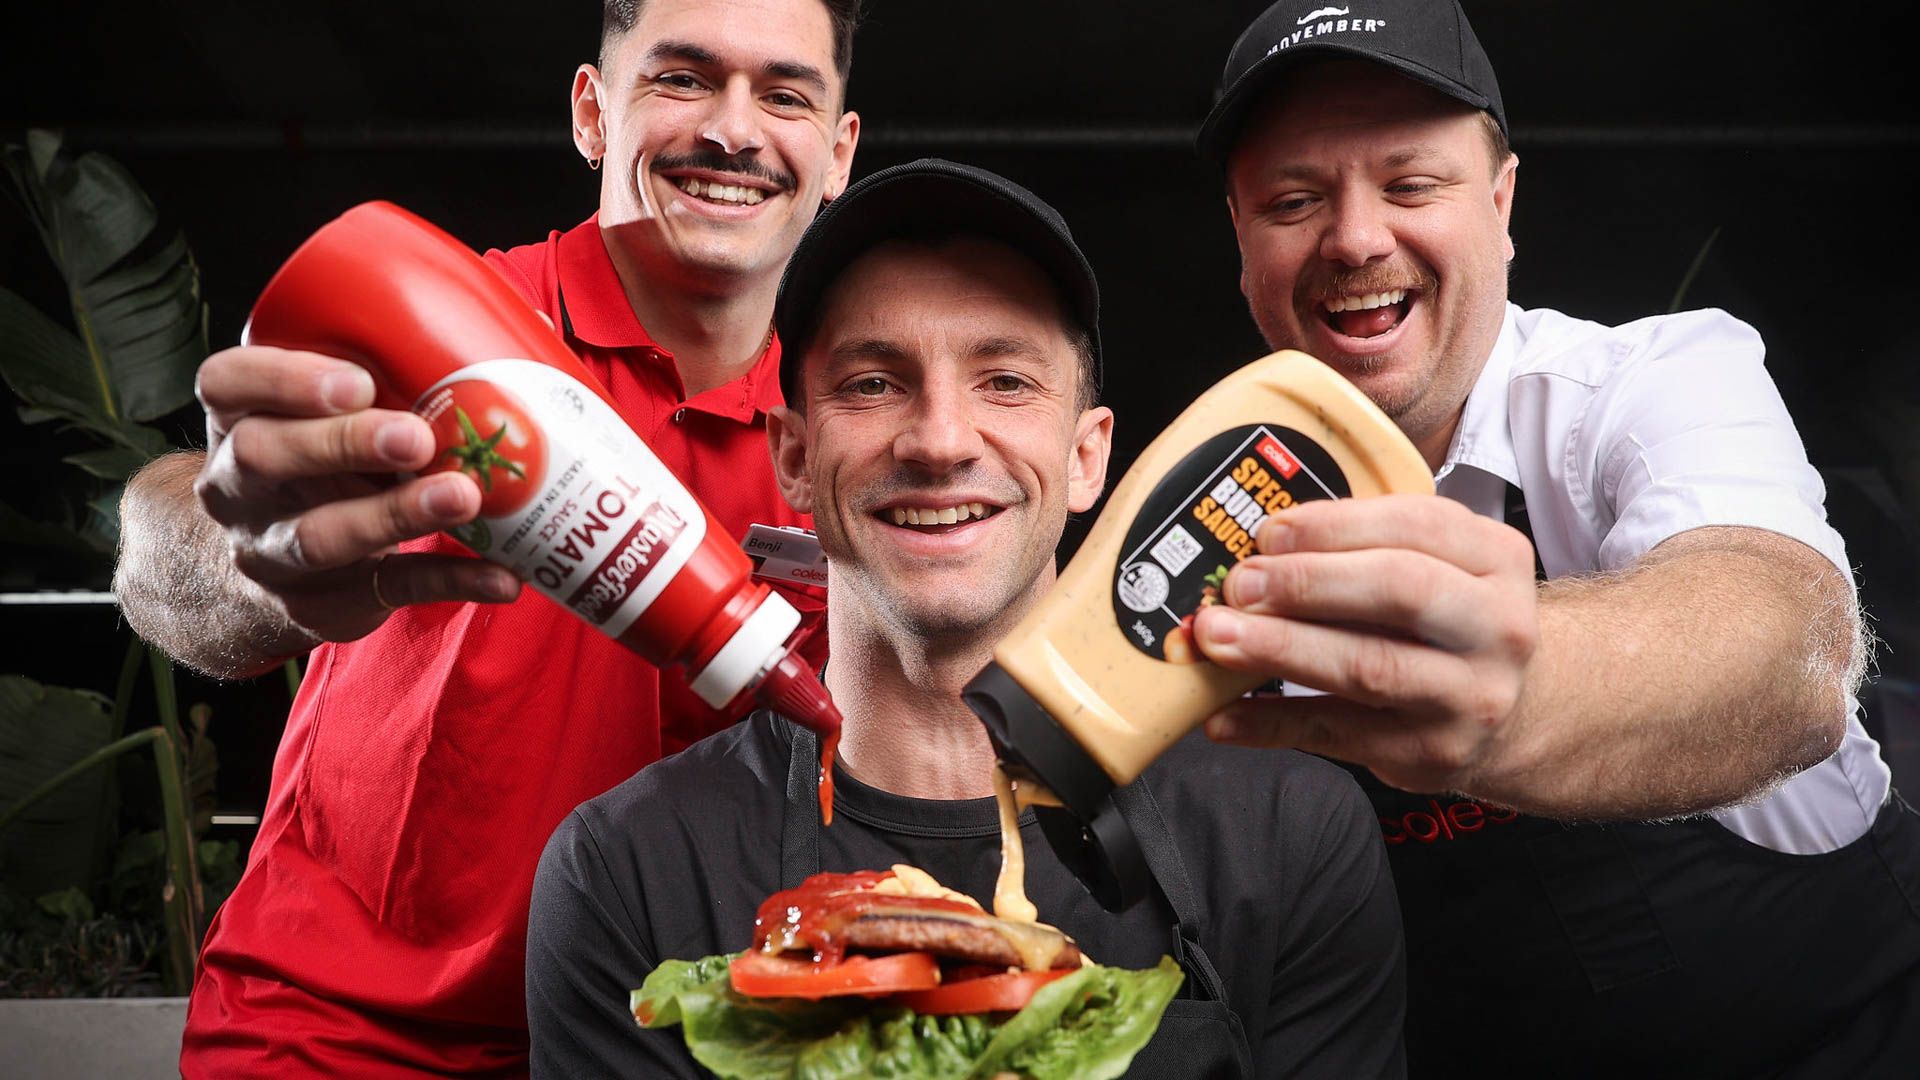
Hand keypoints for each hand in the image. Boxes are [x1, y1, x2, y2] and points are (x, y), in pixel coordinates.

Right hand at [192, 345, 520, 643]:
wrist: (281, 572)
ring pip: (319, 535)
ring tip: (464, 497)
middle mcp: (239, 484)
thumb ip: (403, 369)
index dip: (284, 378)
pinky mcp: (321, 603)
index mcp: (241, 417)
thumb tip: (531, 326)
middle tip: (417, 436)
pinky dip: (451, 581)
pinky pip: (387, 590)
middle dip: (343, 443)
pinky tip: (503, 576)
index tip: (359, 380)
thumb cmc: (330, 461)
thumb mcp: (334, 415)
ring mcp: (272, 550)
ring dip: (396, 515)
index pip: (227, 382)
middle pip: (266, 455)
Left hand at [1193, 494, 1538, 794]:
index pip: (1416, 527)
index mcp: (1496, 559)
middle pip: (1399, 591)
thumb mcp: (1438, 566)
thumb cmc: (1448, 622)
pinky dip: (1271, 724)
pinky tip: (1223, 714)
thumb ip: (1366, 547)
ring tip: (1217, 638)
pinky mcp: (1430, 753)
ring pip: (1369, 666)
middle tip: (1239, 585)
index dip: (1334, 527)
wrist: (1513, 712)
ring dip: (1282, 650)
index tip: (1269, 533)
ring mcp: (1469, 697)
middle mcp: (1497, 628)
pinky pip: (1337, 734)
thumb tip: (1259, 549)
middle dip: (1307, 583)